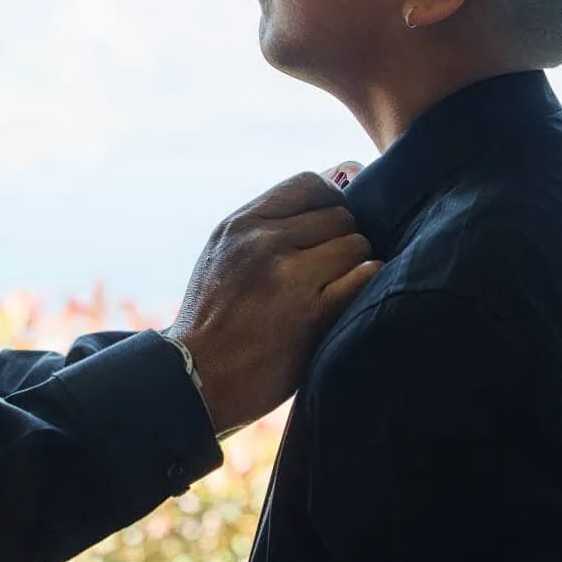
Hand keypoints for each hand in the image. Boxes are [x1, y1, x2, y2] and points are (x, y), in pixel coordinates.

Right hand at [167, 166, 378, 435]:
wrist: (195, 377)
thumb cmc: (214, 318)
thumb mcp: (223, 255)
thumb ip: (264, 228)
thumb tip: (323, 201)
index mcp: (241, 225)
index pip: (309, 184)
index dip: (330, 202)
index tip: (329, 228)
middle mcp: (264, 242)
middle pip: (340, 216)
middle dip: (343, 240)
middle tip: (332, 268)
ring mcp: (288, 277)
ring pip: (356, 245)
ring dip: (356, 265)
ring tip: (337, 288)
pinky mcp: (311, 314)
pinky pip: (364, 277)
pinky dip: (366, 285)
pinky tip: (350, 300)